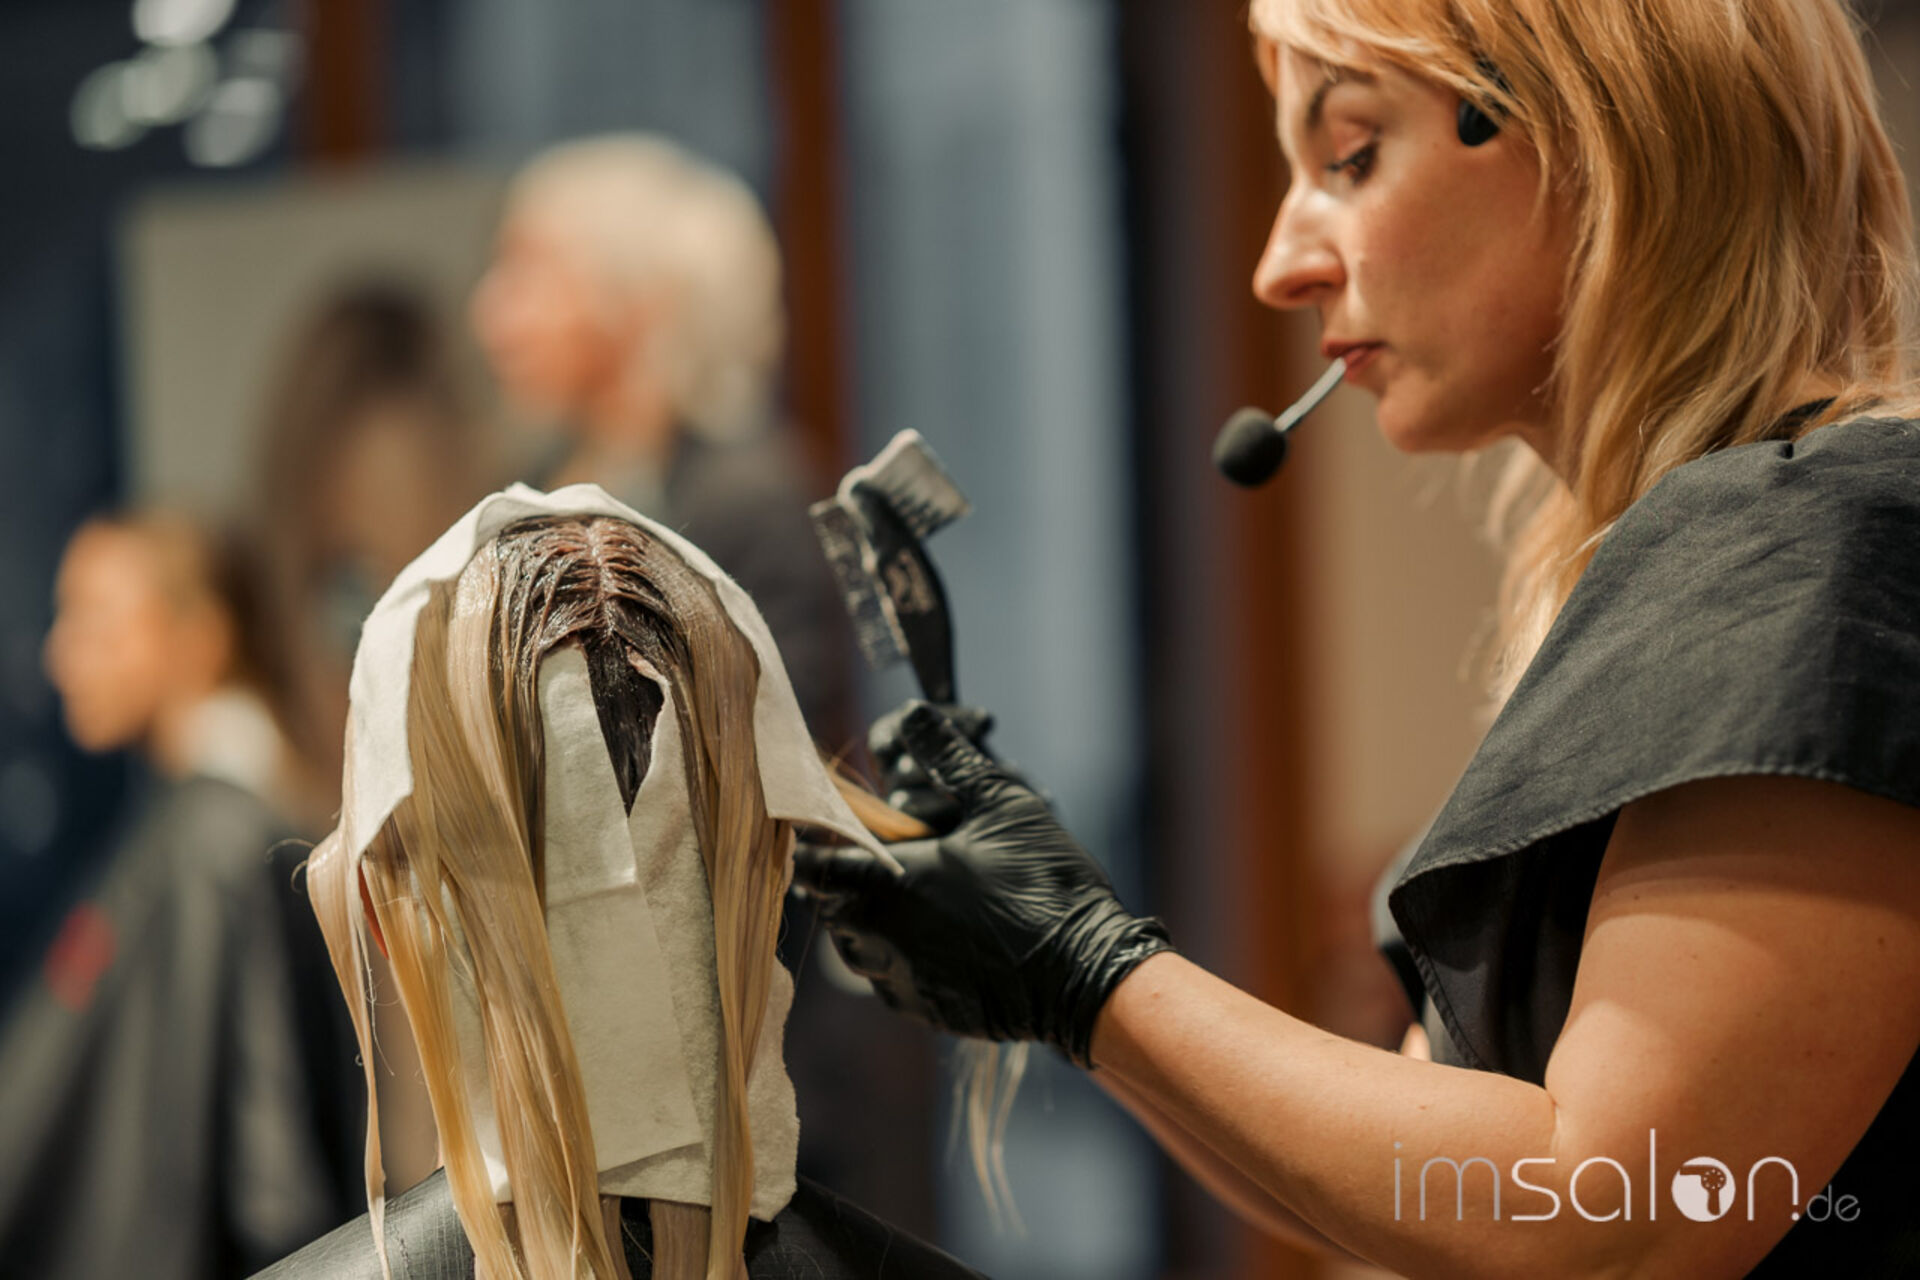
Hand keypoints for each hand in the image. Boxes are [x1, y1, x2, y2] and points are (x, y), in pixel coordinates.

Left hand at [795, 702, 1173, 1064]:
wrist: (1088, 976)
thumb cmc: (1044, 884)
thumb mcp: (1003, 803)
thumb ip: (950, 757)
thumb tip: (914, 711)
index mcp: (886, 884)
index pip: (814, 864)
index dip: (815, 842)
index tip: (828, 827)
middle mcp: (879, 938)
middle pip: (831, 904)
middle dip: (847, 878)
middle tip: (880, 854)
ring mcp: (900, 981)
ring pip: (856, 945)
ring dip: (869, 918)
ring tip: (908, 894)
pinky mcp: (925, 1009)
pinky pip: (890, 978)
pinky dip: (899, 954)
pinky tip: (937, 936)